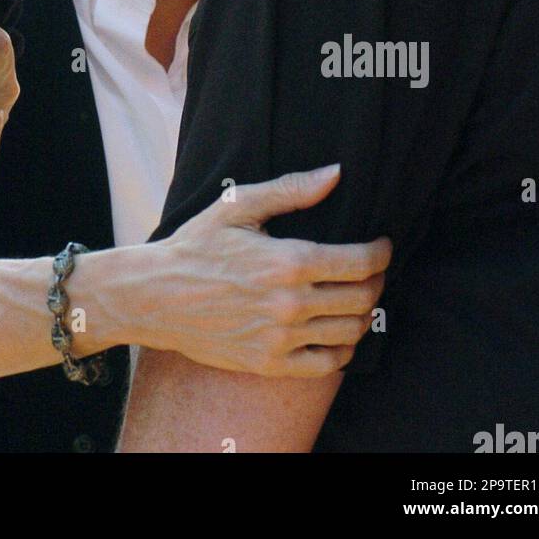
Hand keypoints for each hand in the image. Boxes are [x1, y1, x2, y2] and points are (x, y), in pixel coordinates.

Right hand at [146, 165, 391, 375]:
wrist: (156, 296)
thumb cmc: (196, 245)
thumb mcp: (238, 206)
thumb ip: (290, 189)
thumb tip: (335, 174)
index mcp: (288, 261)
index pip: (361, 262)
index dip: (381, 253)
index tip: (382, 246)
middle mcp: (291, 303)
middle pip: (362, 297)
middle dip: (377, 281)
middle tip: (372, 271)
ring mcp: (282, 338)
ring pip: (351, 331)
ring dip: (364, 314)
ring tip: (356, 299)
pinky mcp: (270, 363)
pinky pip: (327, 364)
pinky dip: (344, 350)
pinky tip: (339, 334)